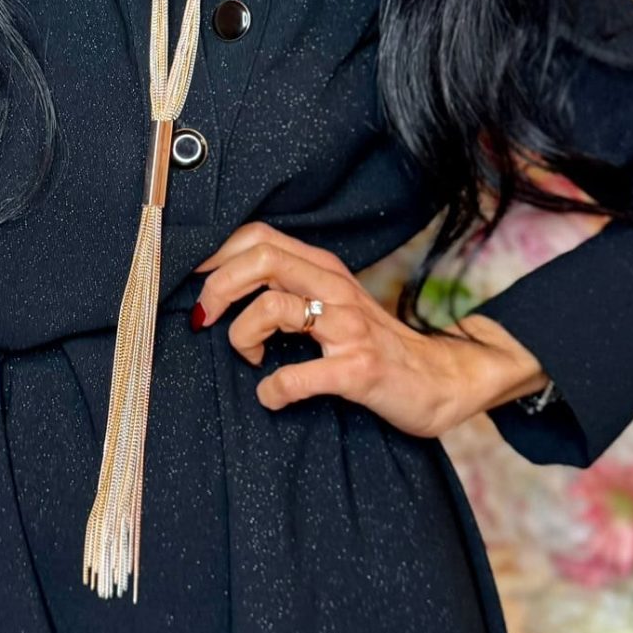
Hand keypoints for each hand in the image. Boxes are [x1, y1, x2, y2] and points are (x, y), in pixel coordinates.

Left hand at [191, 220, 548, 438]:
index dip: (214, 253)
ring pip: (272, 308)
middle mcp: (336, 288)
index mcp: (323, 268)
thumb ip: (288, 286)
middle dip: (217, 288)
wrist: (442, 380)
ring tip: (252, 357)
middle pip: (260, 259)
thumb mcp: (333, 302)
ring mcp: (349, 327)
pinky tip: (272, 396)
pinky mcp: (359, 370)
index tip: (190, 281)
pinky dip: (273, 390)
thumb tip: (220, 285)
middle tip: (205, 320)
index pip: (258, 236)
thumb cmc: (374, 343)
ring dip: (242, 337)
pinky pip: (297, 376)